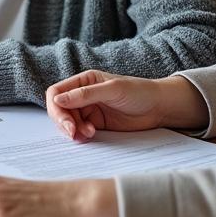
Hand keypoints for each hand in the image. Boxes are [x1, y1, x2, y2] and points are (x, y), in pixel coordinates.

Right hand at [46, 70, 207, 141]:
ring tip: (88, 134)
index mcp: (84, 81)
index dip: (56, 107)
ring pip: (68, 122)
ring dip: (73, 130)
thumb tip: (57, 100)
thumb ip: (85, 95)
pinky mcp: (96, 124)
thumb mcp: (112, 89)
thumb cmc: (139, 92)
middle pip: (59, 110)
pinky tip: (90, 136)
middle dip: (64, 122)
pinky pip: (80, 131)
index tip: (65, 120)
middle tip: (74, 133)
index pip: (57, 92)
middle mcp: (83, 95)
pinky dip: (80, 136)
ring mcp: (89, 110)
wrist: (159, 107)